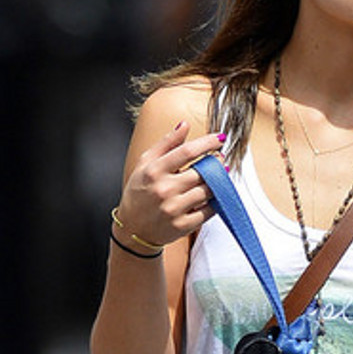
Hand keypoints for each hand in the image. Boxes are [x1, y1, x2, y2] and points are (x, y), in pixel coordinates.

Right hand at [116, 120, 224, 249]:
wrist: (132, 229)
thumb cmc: (139, 192)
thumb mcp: (145, 163)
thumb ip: (166, 143)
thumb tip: (184, 125)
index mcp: (154, 171)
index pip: (187, 152)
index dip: (207, 143)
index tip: (220, 138)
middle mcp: (164, 190)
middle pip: (201, 172)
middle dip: (215, 163)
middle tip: (220, 159)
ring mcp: (174, 209)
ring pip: (207, 191)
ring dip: (217, 182)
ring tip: (218, 177)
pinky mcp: (183, 226)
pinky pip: (209, 212)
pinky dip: (215, 203)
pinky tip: (213, 196)